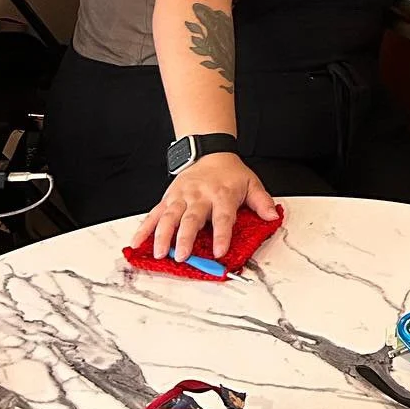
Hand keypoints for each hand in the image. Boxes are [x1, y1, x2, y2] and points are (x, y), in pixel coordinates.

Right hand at [132, 153, 278, 263]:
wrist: (210, 152)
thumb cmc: (230, 174)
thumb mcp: (252, 183)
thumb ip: (262, 202)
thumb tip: (272, 217)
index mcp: (222, 195)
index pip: (223, 217)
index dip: (221, 235)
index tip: (219, 251)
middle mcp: (199, 196)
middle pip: (191, 218)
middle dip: (185, 238)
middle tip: (182, 256)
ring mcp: (181, 197)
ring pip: (169, 217)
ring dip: (162, 235)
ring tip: (159, 253)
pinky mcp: (168, 199)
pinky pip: (154, 214)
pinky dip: (144, 229)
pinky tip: (136, 242)